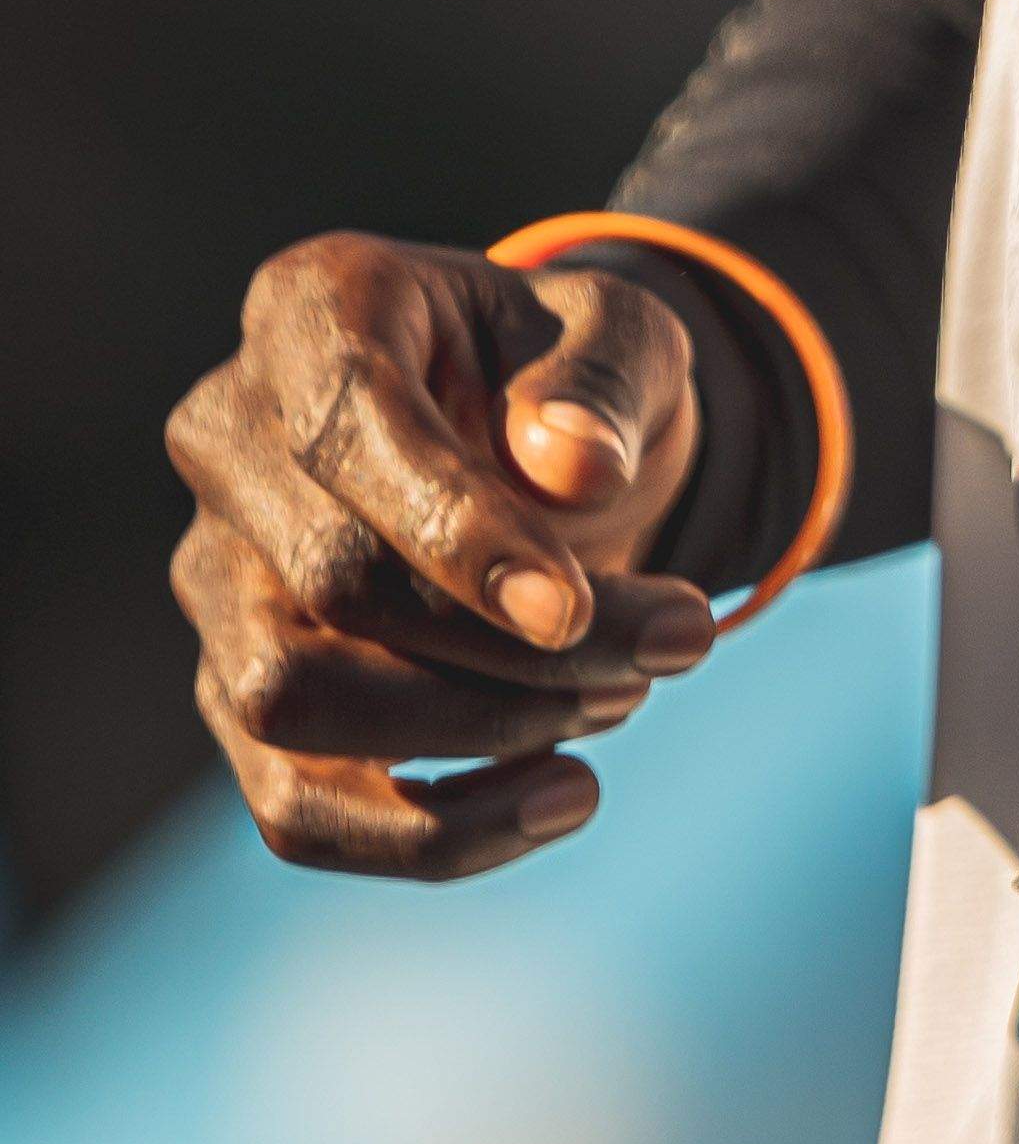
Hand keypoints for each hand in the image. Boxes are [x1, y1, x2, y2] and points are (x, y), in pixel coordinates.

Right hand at [168, 233, 714, 879]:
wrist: (557, 449)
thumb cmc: (579, 377)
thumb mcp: (631, 336)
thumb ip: (606, 382)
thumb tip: (572, 475)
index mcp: (312, 309)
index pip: (345, 431)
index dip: (455, 534)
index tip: (570, 612)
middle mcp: (228, 437)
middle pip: (325, 584)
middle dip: (507, 647)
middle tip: (675, 640)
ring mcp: (217, 572)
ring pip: (287, 704)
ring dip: (474, 732)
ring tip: (623, 701)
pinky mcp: (240, 686)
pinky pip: (294, 805)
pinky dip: (430, 834)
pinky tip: (565, 798)